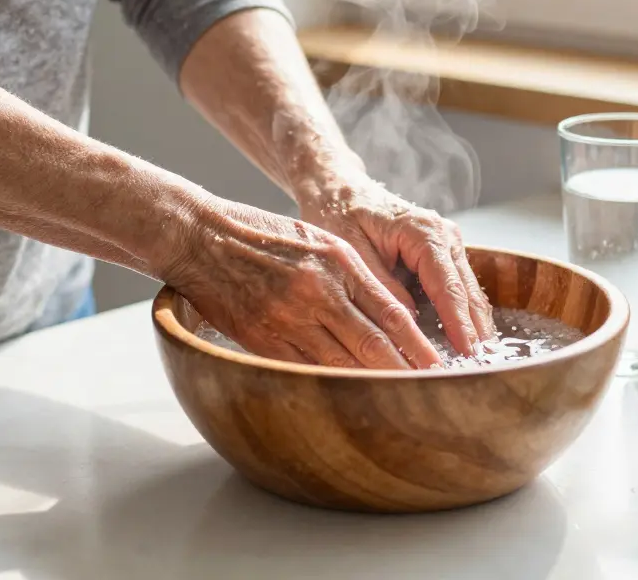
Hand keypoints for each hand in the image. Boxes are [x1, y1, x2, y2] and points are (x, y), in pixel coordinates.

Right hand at [160, 197, 441, 369]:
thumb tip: (391, 311)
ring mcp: (289, 318)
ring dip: (371, 386)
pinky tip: (347, 397)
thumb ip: (353, 274)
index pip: (391, 313)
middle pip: (373, 345)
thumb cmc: (259, 233)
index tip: (438, 366)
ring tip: (396, 404)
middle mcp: (318, 292)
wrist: (200, 238)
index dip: (418, 345)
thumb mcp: (316, 240)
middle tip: (429, 394)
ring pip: (342, 364)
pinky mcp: (263, 339)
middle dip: (404, 373)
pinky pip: (305, 370)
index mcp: (338, 263)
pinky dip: (330, 385)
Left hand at [297, 175, 495, 356]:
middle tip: (480, 369)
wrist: (339, 189)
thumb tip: (408, 320)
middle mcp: (444, 235)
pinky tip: (466, 343)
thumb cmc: (340, 213)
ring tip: (479, 363)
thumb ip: (381, 285)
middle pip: (467, 291)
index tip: (467, 353)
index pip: (447, 285)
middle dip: (475, 331)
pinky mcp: (443, 255)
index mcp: (423, 231)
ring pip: (469, 292)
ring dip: (474, 326)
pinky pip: (458, 289)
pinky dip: (464, 315)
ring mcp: (447, 243)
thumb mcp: (351, 250)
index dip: (458, 322)